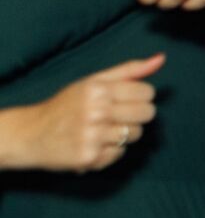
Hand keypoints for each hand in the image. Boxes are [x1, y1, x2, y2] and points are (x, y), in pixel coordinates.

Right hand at [0, 55, 163, 171]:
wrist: (31, 134)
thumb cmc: (66, 105)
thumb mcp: (93, 81)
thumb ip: (129, 70)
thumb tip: (161, 59)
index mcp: (98, 90)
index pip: (147, 92)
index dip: (141, 96)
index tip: (128, 99)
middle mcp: (95, 112)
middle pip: (147, 114)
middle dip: (138, 115)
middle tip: (118, 116)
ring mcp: (92, 136)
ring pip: (135, 134)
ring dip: (124, 134)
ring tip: (103, 130)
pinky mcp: (89, 158)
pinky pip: (119, 153)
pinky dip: (111, 151)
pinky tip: (94, 144)